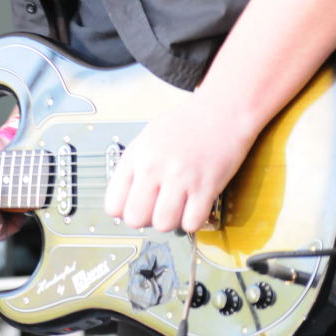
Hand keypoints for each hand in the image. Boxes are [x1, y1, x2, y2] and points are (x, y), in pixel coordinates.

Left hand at [103, 96, 253, 233]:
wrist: (222, 111)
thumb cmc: (186, 124)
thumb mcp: (149, 138)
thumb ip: (135, 168)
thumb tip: (127, 202)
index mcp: (136, 155)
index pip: (113, 204)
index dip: (125, 211)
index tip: (136, 207)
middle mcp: (154, 166)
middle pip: (135, 218)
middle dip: (146, 220)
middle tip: (158, 208)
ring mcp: (180, 177)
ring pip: (162, 224)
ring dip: (171, 221)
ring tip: (178, 206)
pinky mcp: (206, 186)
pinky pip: (192, 223)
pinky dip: (193, 221)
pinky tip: (195, 206)